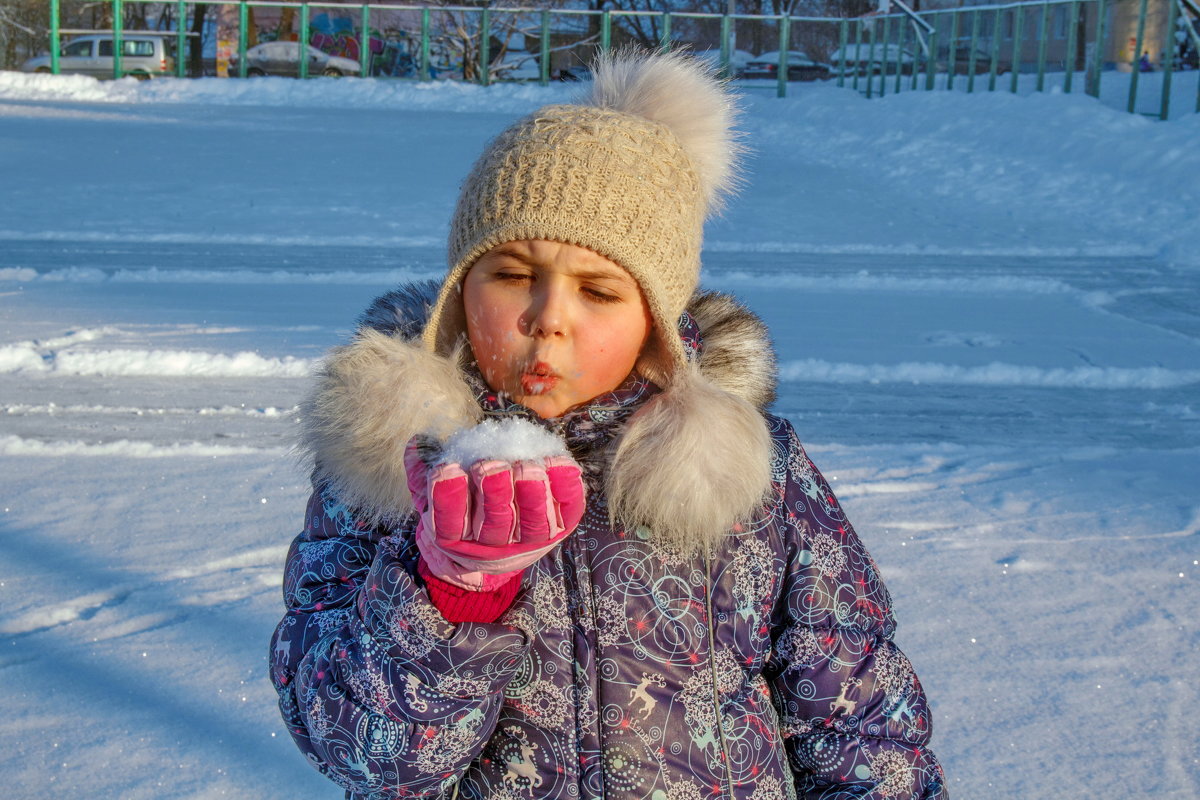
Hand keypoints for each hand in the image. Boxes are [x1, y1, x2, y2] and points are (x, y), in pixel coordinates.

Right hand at [405, 438, 585, 590]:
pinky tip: (560, 463)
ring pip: (533, 525)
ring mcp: (530, 539)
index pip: (450, 525)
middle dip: (494, 495)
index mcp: (457, 538)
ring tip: (526, 467)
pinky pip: (568, 512)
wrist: (494, 543)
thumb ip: (422, 472)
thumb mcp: (433, 494)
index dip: (448, 498)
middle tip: (491, 467)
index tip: (447, 469)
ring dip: (531, 495)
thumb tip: (416, 443)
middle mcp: (493, 545)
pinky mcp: (560, 527)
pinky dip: (566, 489)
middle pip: (496, 526)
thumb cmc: (462, 507)